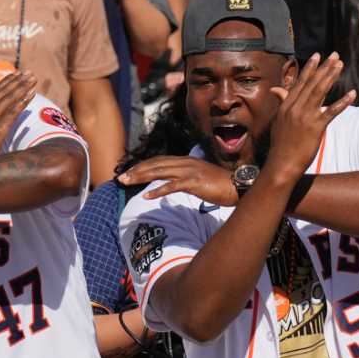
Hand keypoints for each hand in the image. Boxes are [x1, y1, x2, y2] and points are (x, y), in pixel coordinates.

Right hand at [0, 71, 38, 170]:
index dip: (7, 82)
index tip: (17, 73)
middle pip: (4, 92)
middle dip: (18, 82)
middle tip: (30, 73)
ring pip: (9, 99)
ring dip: (22, 88)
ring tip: (33, 80)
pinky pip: (12, 113)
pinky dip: (21, 102)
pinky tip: (30, 95)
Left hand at [120, 156, 238, 206]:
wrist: (237, 185)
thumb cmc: (219, 184)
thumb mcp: (198, 177)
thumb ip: (183, 178)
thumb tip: (170, 184)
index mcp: (185, 161)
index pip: (158, 161)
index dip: (142, 166)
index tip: (129, 173)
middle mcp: (185, 162)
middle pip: (155, 164)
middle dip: (136, 171)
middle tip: (120, 178)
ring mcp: (190, 171)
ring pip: (160, 172)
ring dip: (142, 177)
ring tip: (127, 183)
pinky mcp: (195, 182)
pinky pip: (173, 186)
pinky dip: (159, 191)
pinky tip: (147, 197)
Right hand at [263, 55, 356, 180]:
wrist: (282, 163)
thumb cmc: (281, 143)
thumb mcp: (279, 120)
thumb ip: (282, 102)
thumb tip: (276, 89)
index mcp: (287, 105)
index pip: (300, 82)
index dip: (310, 68)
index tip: (317, 55)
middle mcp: (296, 108)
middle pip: (312, 83)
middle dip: (324, 67)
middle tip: (334, 55)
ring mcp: (306, 116)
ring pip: (320, 92)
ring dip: (331, 77)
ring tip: (340, 65)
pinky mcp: (316, 127)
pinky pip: (332, 111)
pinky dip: (343, 102)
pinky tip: (352, 93)